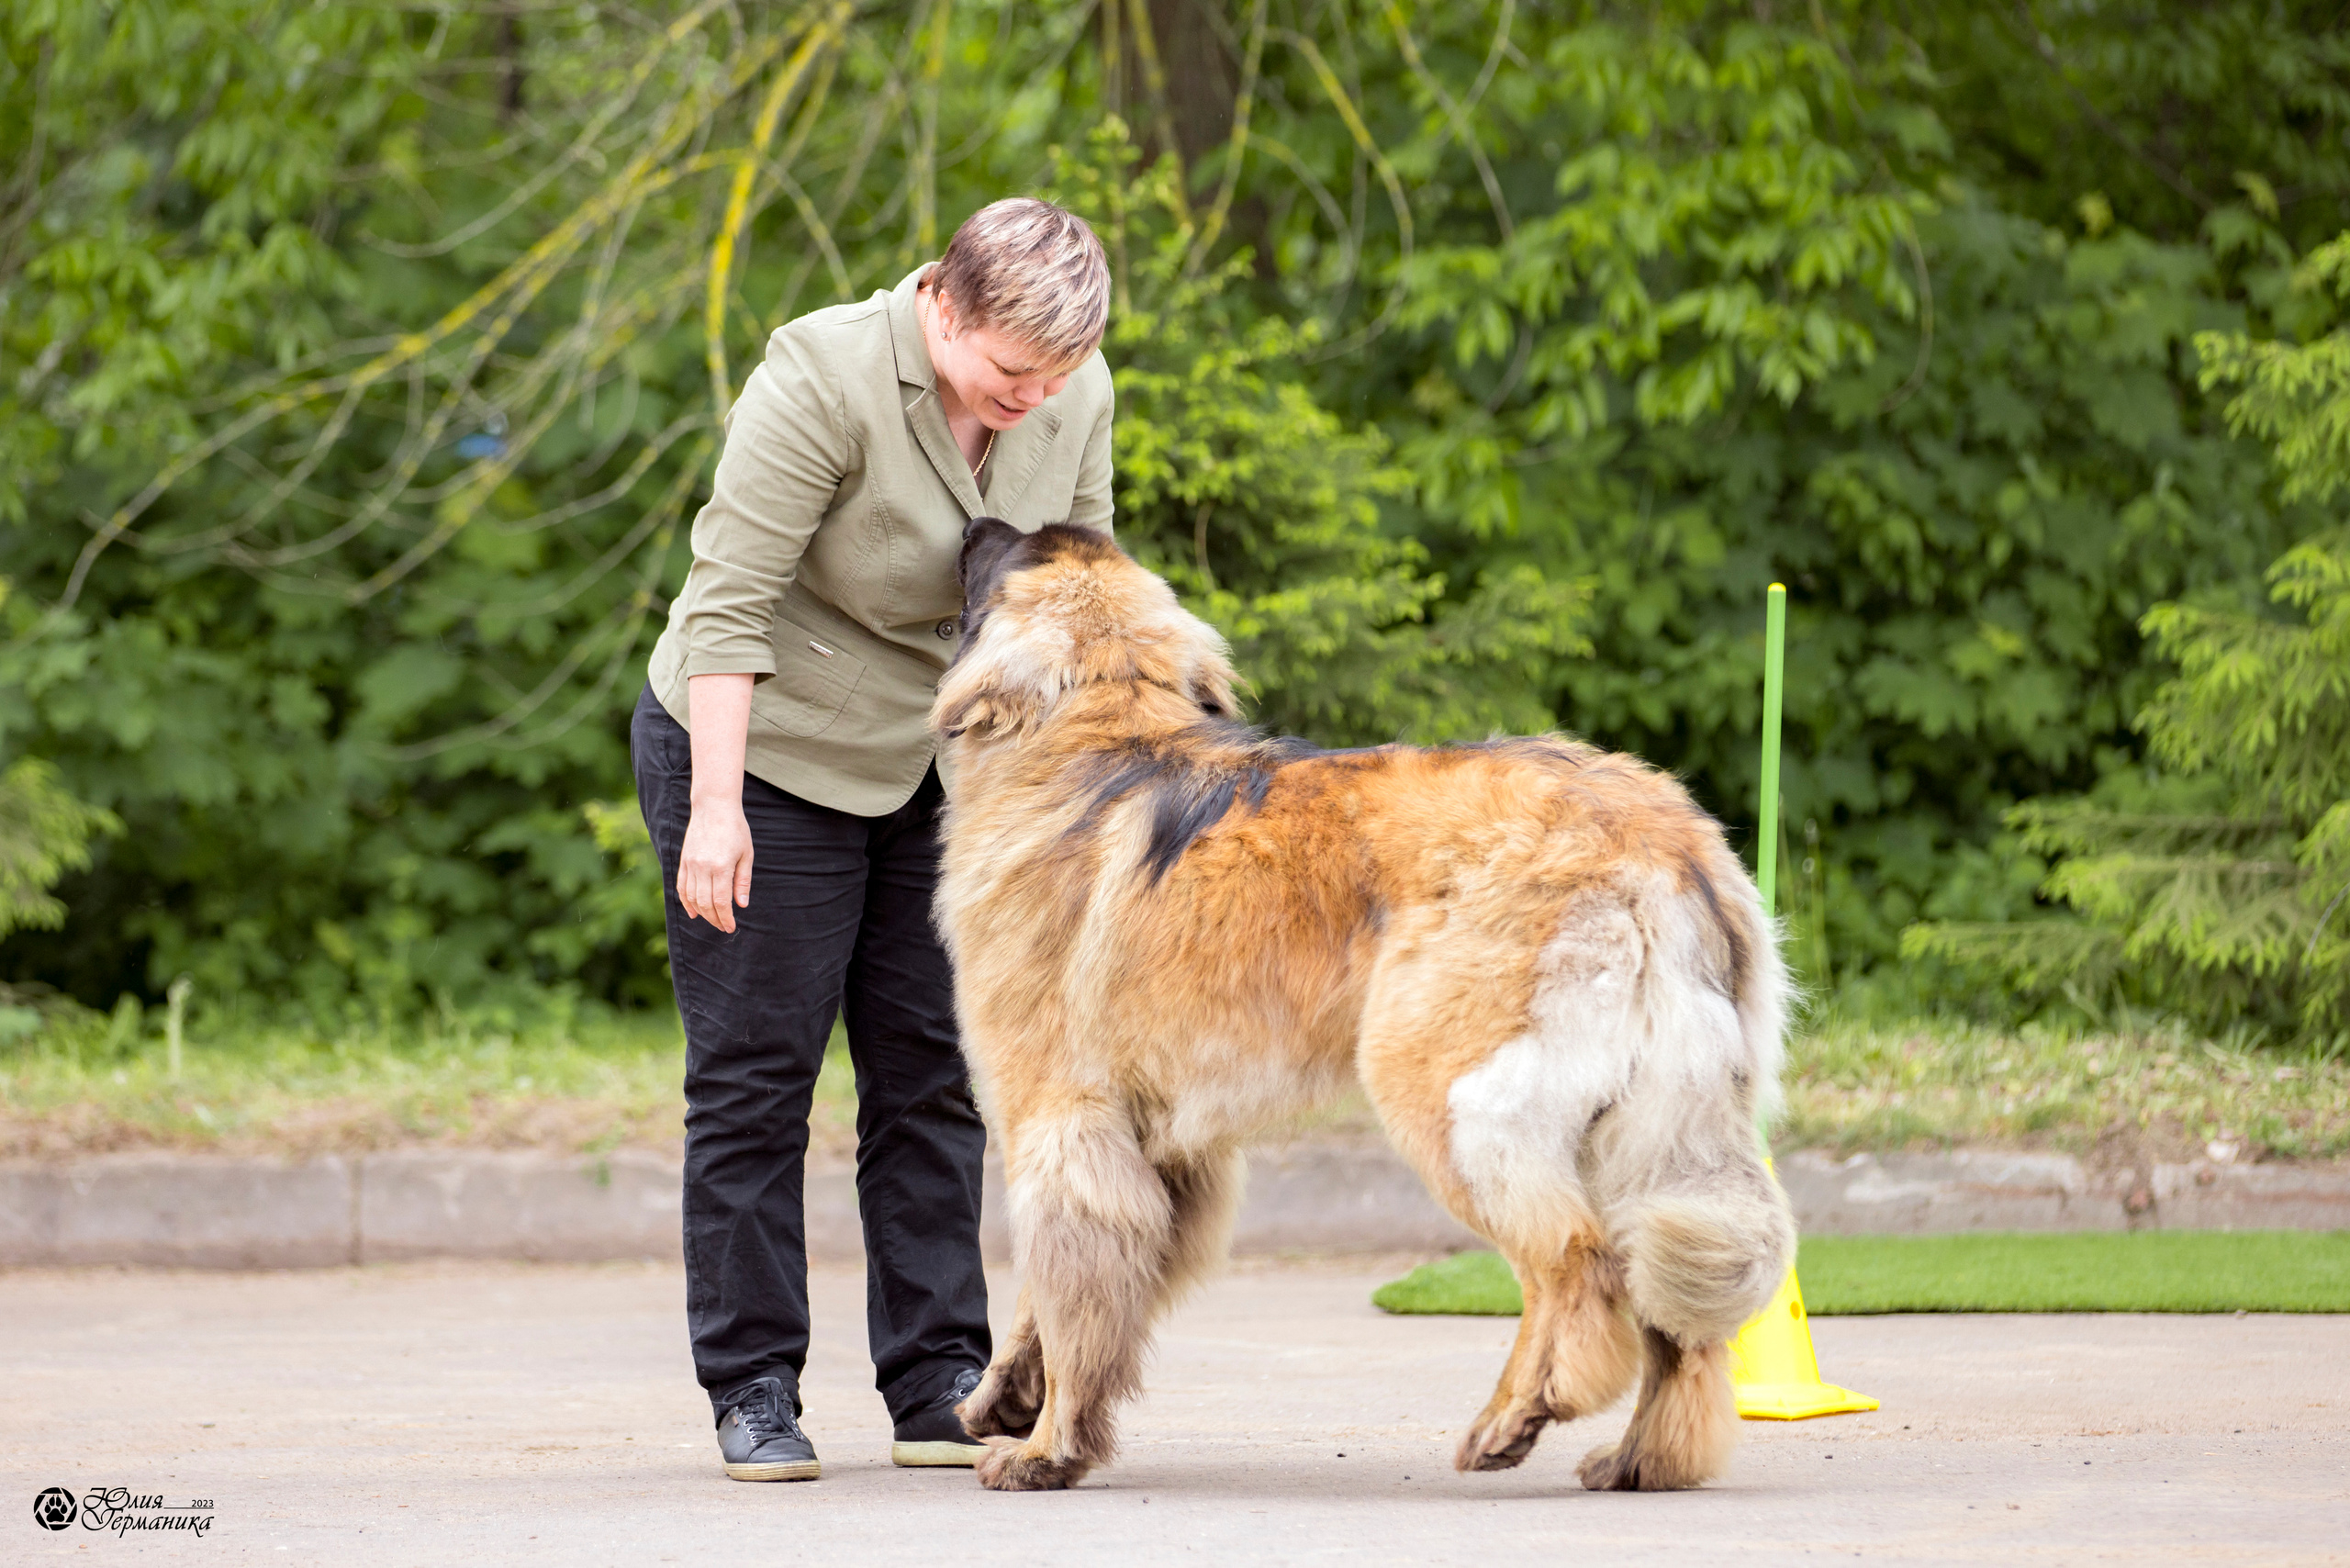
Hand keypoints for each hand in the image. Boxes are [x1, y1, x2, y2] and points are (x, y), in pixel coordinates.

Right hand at [677, 800, 753, 931]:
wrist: (714, 806)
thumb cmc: (736, 829)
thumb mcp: (747, 854)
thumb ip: (742, 881)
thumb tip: (741, 905)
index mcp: (720, 866)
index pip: (720, 902)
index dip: (725, 918)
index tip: (731, 927)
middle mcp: (702, 867)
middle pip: (705, 903)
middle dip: (714, 919)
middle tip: (723, 926)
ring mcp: (690, 864)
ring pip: (692, 898)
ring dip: (701, 913)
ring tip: (712, 920)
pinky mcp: (683, 861)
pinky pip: (682, 886)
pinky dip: (686, 902)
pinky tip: (693, 912)